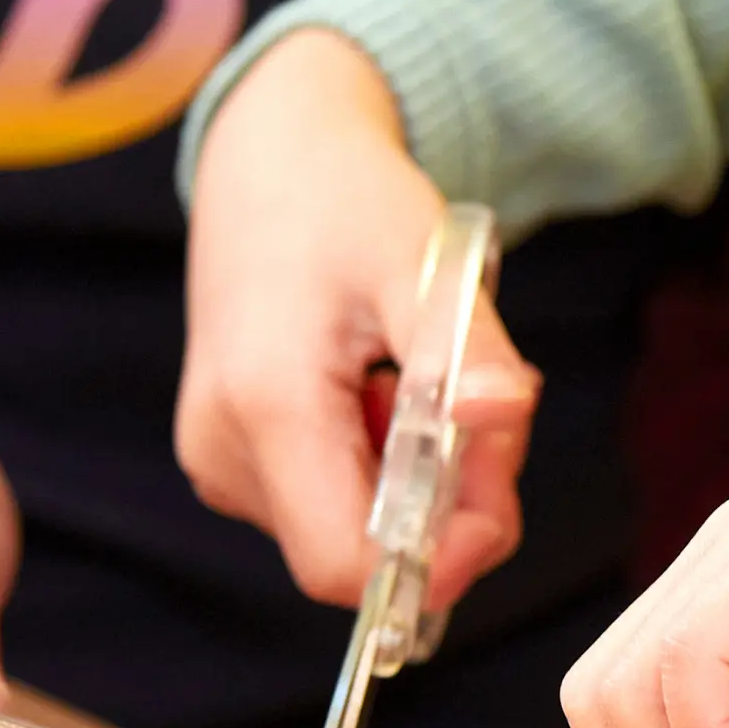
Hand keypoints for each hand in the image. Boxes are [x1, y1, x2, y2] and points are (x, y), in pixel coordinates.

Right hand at [176, 27, 535, 608]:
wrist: (269, 163)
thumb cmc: (346, 201)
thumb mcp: (422, 261)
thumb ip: (466, 348)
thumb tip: (507, 414)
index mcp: (265, 407)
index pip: (347, 565)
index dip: (439, 558)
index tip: (499, 489)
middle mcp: (225, 452)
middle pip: (361, 554)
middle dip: (450, 508)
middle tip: (492, 412)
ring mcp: (221, 463)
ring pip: (353, 533)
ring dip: (425, 483)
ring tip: (435, 381)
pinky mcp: (231, 460)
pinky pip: (331, 504)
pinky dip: (388, 468)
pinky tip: (394, 391)